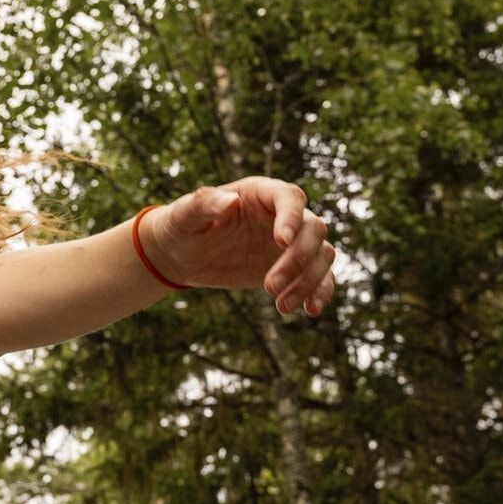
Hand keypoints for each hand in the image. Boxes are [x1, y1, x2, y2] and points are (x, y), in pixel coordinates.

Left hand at [137, 179, 335, 315]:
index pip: (290, 197)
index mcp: (259, 193)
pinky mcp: (291, 267)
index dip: (292, 218)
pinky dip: (319, 292)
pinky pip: (319, 277)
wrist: (181, 254)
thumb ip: (204, 204)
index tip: (280, 242)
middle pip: (312, 229)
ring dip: (309, 280)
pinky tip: (309, 310)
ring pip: (322, 254)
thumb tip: (230, 201)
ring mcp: (290, 242)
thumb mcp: (184, 215)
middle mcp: (281, 214)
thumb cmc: (180, 226)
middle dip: (298, 259)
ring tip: (282, 306)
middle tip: (269, 287)